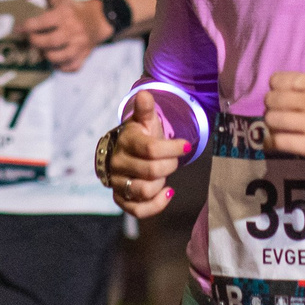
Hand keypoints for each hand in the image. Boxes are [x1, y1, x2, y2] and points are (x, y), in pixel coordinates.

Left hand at [21, 0, 110, 71]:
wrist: (97, 19)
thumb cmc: (72, 7)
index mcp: (65, 14)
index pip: (40, 23)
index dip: (26, 26)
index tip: (19, 28)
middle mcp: (73, 30)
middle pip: (46, 42)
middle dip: (34, 41)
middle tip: (31, 38)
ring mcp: (79, 45)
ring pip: (55, 57)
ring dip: (45, 54)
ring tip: (44, 46)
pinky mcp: (82, 57)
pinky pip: (66, 67)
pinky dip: (58, 64)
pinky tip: (56, 56)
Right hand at [103, 91, 187, 217]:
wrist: (124, 152)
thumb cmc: (140, 135)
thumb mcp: (144, 120)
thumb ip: (145, 109)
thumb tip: (144, 94)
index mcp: (126, 141)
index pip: (151, 149)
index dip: (173, 148)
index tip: (186, 145)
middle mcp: (117, 163)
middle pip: (152, 171)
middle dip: (170, 165)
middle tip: (174, 160)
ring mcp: (117, 182)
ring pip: (144, 190)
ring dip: (161, 183)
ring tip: (164, 175)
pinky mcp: (120, 199)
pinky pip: (137, 210)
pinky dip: (156, 204)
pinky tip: (167, 193)